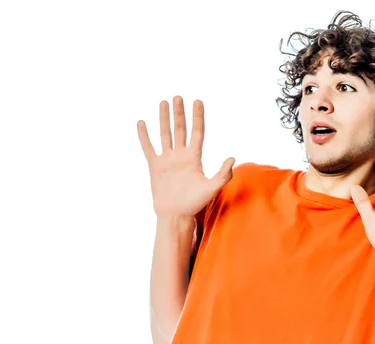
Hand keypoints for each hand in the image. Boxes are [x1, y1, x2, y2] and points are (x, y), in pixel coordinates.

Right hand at [138, 96, 234, 217]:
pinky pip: (148, 148)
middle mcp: (181, 156)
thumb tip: (232, 158)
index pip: (197, 132)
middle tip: (178, 97)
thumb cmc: (195, 204)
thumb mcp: (211, 188)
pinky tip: (142, 123)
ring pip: (165, 134)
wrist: (176, 215)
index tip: (198, 101)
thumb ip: (223, 174)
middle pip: (180, 129)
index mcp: (194, 158)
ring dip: (164, 119)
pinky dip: (144, 136)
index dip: (198, 117)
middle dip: (179, 113)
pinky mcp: (155, 166)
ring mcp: (167, 160)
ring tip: (163, 103)